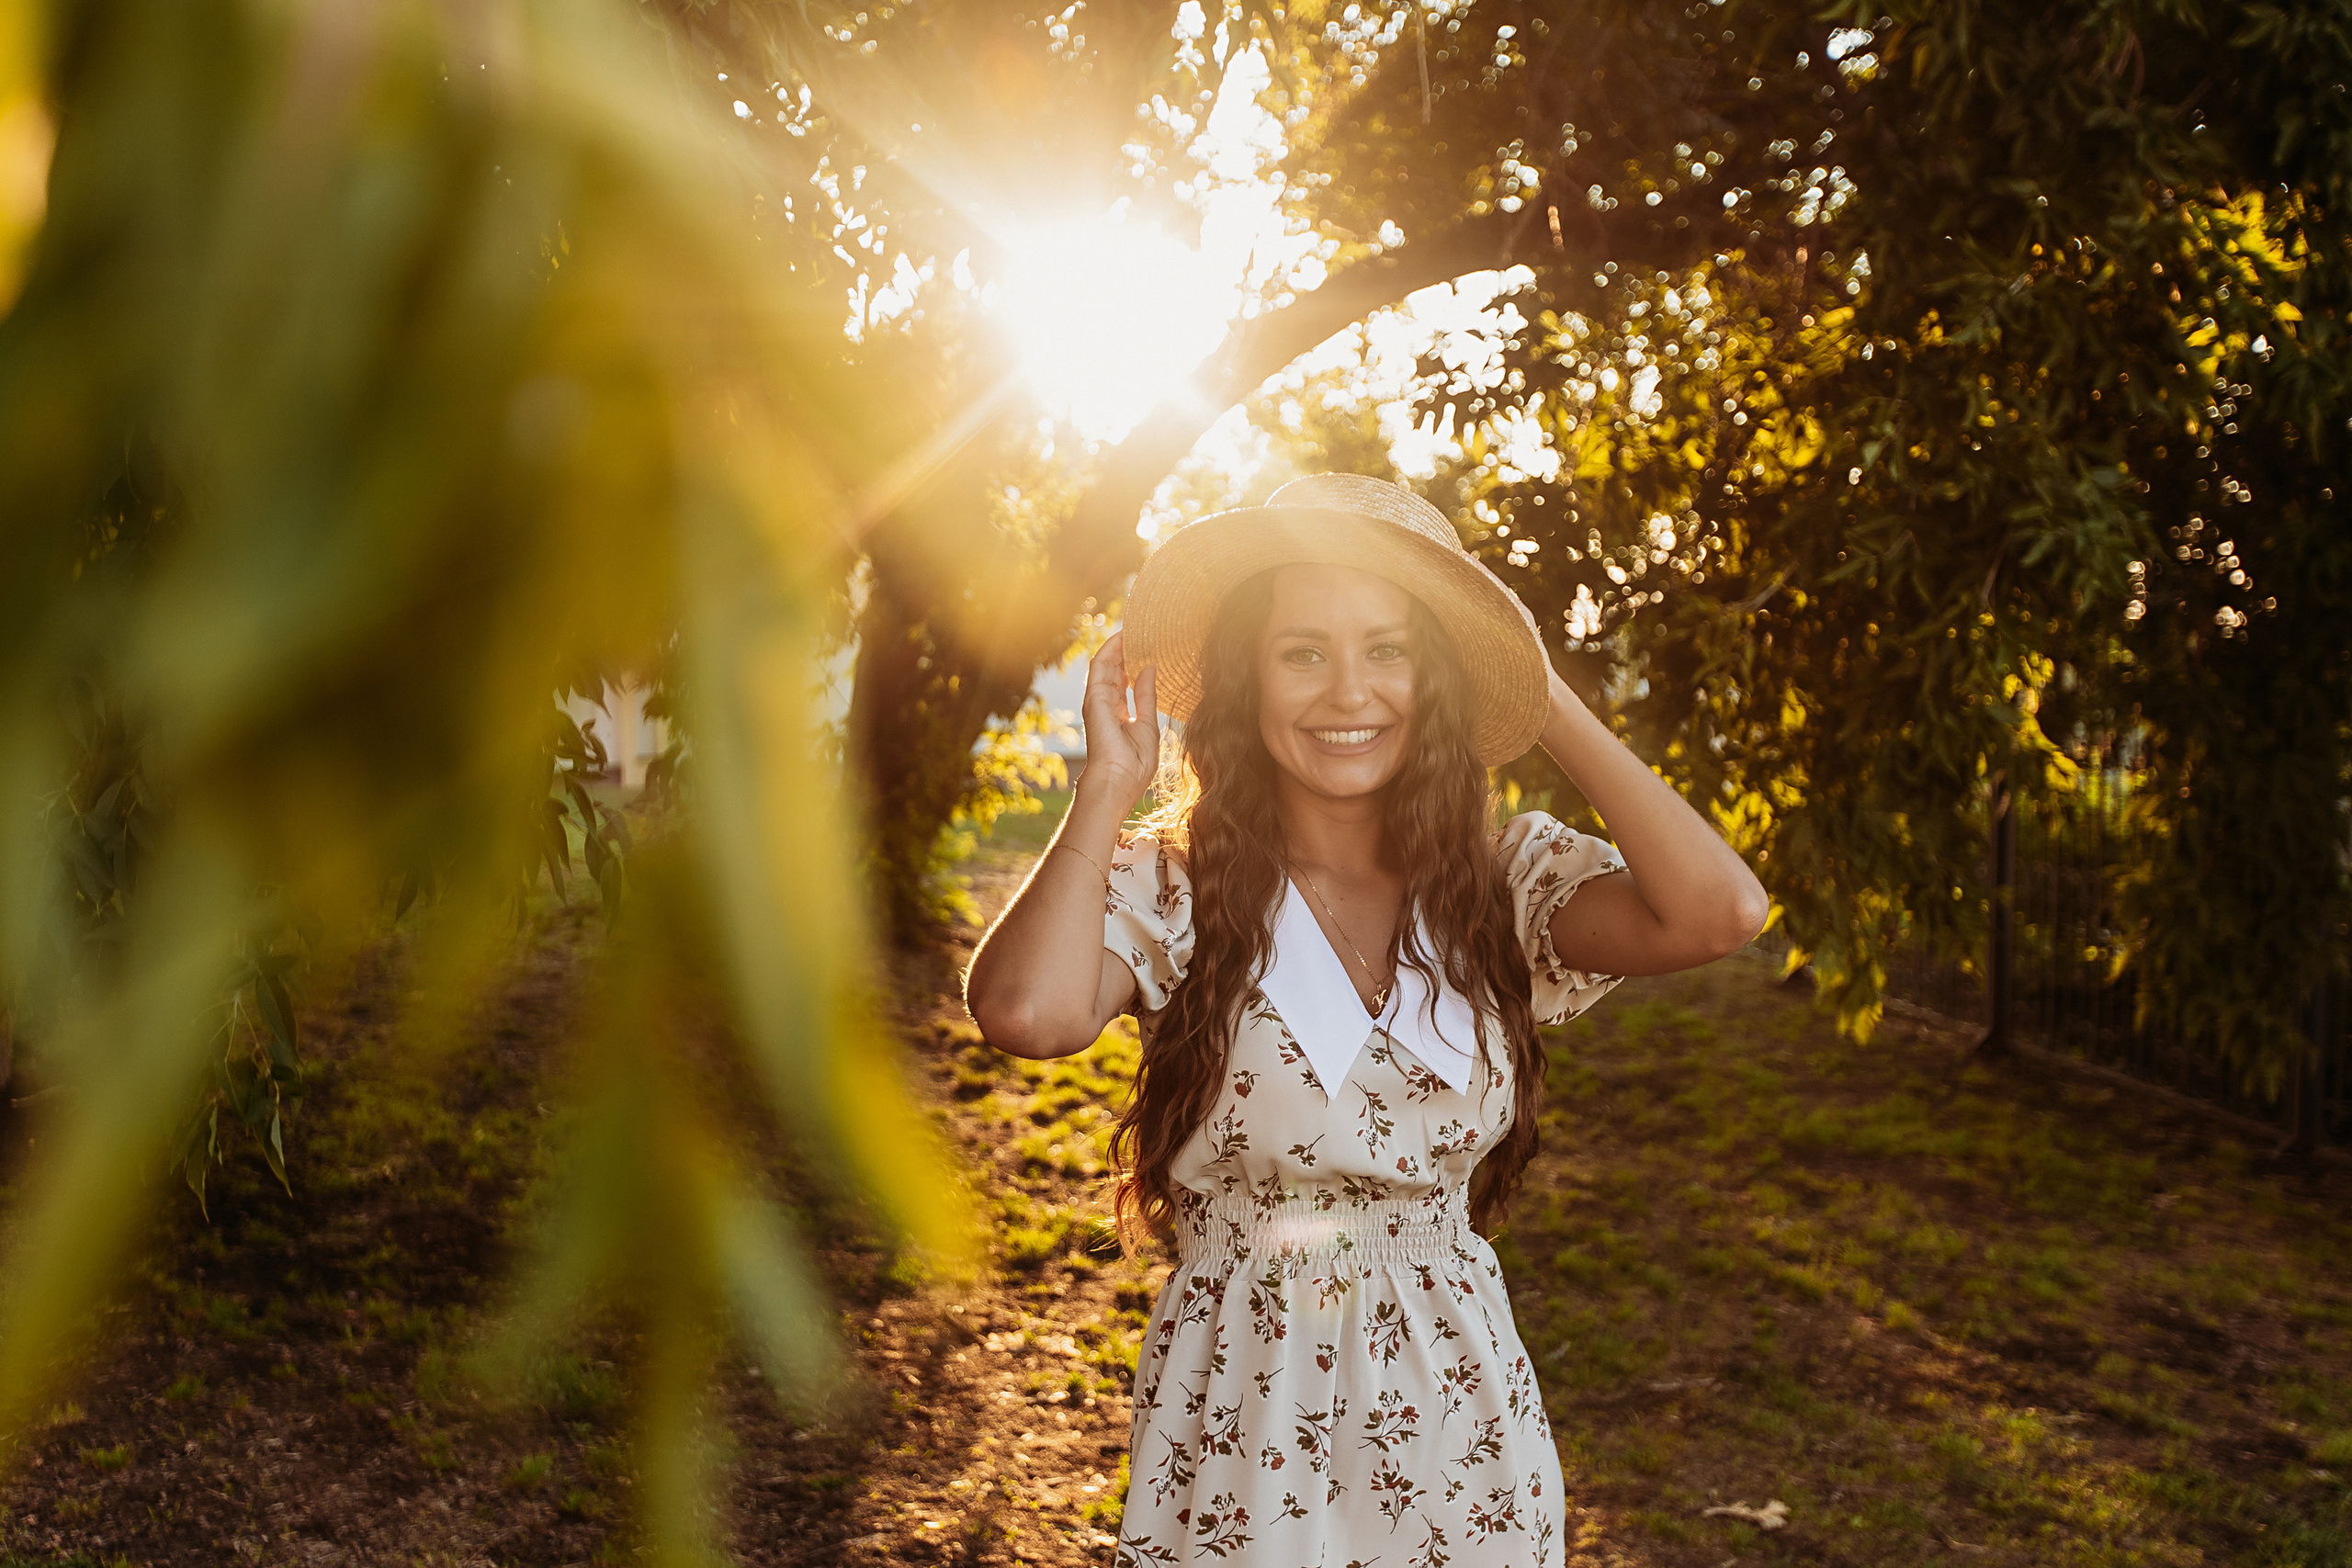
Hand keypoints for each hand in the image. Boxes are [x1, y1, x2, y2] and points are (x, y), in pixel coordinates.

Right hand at [1078, 631, 1159, 815]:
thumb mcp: (1148, 725)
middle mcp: (1106, 707)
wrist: (1117, 781)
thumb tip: (1150, 669)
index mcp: (1120, 717)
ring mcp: (1098, 702)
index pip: (1125, 685)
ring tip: (1133, 627)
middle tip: (1141, 631)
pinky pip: (1100, 667)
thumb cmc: (1134, 764)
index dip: (1134, 665)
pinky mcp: (1094, 698)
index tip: (1147, 649)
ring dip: (1118, 645)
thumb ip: (1146, 696)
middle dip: (1126, 651)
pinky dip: (1110, 649)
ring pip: (1106, 665)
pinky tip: (1122, 636)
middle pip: (1115, 672)